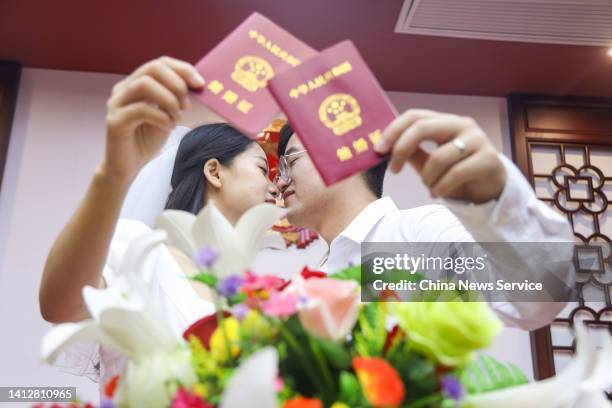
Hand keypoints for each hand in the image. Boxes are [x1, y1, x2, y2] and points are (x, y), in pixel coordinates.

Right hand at [102, 56, 204, 180]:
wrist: (128, 166)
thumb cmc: (148, 139)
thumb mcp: (168, 113)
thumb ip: (177, 98)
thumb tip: (199, 85)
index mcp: (136, 83)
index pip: (159, 63)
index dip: (182, 69)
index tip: (200, 84)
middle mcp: (123, 89)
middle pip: (152, 68)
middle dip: (177, 84)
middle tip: (187, 106)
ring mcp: (116, 103)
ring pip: (145, 84)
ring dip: (169, 100)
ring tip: (178, 118)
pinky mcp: (114, 121)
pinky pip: (141, 109)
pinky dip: (161, 117)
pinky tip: (168, 127)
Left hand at [375, 109, 506, 203]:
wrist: (490, 190)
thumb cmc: (456, 174)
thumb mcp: (429, 163)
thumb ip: (411, 153)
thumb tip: (384, 148)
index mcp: (444, 121)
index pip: (414, 116)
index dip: (393, 131)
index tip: (378, 150)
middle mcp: (462, 124)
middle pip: (423, 127)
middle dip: (402, 149)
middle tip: (393, 170)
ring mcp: (477, 140)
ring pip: (439, 157)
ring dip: (427, 178)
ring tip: (430, 187)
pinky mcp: (488, 159)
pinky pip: (455, 173)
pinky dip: (441, 187)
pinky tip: (438, 194)